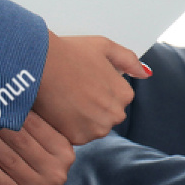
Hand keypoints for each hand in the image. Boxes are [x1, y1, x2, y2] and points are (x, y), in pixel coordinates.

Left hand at [0, 109, 75, 184]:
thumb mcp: (35, 145)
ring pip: (8, 159)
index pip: (34, 124)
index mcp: (63, 151)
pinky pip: (1, 181)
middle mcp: (57, 171)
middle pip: (19, 140)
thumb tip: (2, 92)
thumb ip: (26, 125)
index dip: (11, 107)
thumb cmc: (25, 167)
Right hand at [32, 32, 149, 145]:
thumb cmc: (68, 53)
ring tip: (65, 100)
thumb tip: (145, 74)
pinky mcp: (78, 138)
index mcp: (124, 94)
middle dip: (91, 106)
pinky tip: (59, 110)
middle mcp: (116, 114)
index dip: (97, 89)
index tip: (84, 80)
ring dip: (81, 118)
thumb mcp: (104, 46)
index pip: (116, 99)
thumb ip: (128, 60)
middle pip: (105, 115)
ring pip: (91, 127)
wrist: (39, 66)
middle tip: (73, 90)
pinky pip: (76, 136)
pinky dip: (68, 127)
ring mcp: (97, 128)